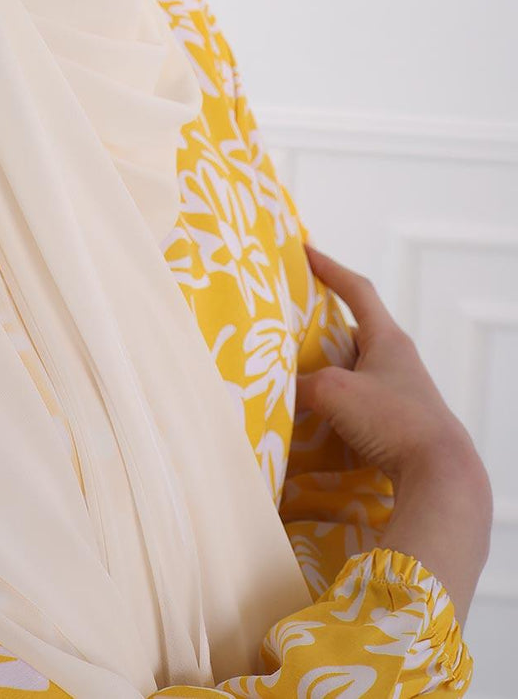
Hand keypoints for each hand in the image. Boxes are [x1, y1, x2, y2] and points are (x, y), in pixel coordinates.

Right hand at [295, 243, 479, 487]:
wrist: (440, 473)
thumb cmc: (392, 420)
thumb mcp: (334, 392)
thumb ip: (304, 383)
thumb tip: (286, 389)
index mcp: (388, 339)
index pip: (357, 290)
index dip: (330, 268)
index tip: (305, 251)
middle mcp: (398, 359)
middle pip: (356, 330)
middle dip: (324, 326)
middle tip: (292, 324)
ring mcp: (401, 391)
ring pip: (357, 368)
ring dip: (330, 368)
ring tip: (298, 374)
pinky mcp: (400, 422)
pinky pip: (361, 398)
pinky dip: (339, 400)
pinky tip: (320, 415)